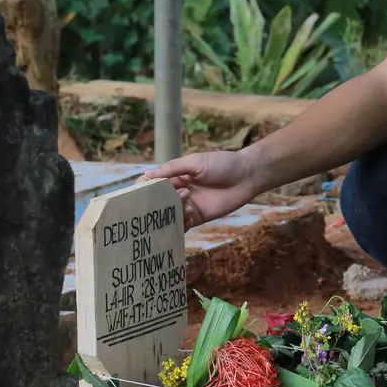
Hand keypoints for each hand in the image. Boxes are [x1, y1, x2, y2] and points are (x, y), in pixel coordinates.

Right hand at [139, 151, 260, 230]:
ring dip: (172, 213)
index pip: (152, 185)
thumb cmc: (223, 164)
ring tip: (186, 203)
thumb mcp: (196, 162)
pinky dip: (182, 222)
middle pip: (158, 203)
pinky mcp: (199, 216)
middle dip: (156, 205)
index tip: (138, 194)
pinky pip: (184, 224)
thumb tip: (147, 174)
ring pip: (170, 215)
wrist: (247, 175)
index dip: (144, 189)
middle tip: (159, 204)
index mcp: (175, 177)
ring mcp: (189, 205)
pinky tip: (191, 213)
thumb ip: (173, 168)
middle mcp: (178, 192)